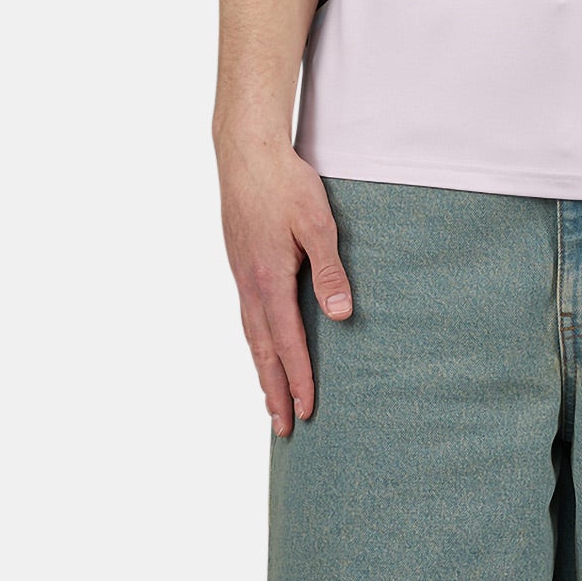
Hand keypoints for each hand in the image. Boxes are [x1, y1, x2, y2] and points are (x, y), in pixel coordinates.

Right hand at [216, 116, 352, 433]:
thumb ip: (330, 271)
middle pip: (261, 350)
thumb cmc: (286, 183)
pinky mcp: (241, 264)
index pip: (287, 341)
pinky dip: (255, 344)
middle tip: (282, 430)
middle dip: (273, 391)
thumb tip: (340, 316)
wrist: (246, 150)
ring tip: (269, 402)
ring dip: (262, 372)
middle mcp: (249, 284)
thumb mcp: (318, 224)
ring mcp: (241, 275)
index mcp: (269, 279)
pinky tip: (262, 349)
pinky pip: (247, 317)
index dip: (299, 378)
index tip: (307, 411)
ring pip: (250, 336)